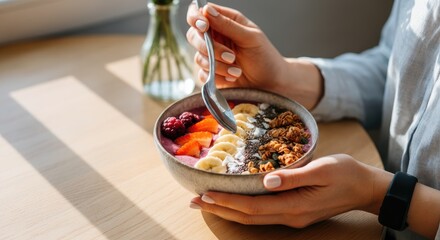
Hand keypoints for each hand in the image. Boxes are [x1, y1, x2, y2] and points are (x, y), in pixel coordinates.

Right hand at [186, 3, 323, 108]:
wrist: (271, 83)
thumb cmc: (265, 57)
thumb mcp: (250, 37)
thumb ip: (228, 25)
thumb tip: (207, 10)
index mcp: (224, 22)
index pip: (199, 14)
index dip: (196, 18)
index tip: (204, 26)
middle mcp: (215, 38)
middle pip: (194, 36)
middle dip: (209, 47)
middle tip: (231, 56)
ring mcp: (211, 57)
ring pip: (199, 57)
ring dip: (218, 65)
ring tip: (237, 70)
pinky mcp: (211, 74)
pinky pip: (203, 74)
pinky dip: (218, 77)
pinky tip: (233, 78)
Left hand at [190, 154, 388, 227]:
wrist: (366, 187)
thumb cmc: (345, 173)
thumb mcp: (322, 169)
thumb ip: (293, 176)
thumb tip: (266, 181)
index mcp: (294, 205)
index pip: (252, 207)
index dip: (226, 202)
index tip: (204, 195)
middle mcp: (290, 216)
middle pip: (247, 217)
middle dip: (219, 209)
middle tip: (193, 201)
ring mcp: (292, 216)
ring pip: (252, 218)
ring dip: (227, 211)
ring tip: (205, 203)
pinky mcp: (294, 212)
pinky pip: (262, 214)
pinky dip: (242, 209)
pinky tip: (233, 203)